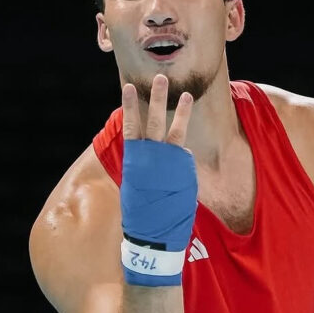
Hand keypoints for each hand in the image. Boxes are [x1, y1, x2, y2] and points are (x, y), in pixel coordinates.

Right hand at [119, 74, 197, 286]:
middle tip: (160, 77)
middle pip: (152, 121)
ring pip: (172, 130)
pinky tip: (183, 160)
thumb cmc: (144, 212)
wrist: (152, 234)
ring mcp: (165, 162)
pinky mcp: (180, 170)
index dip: (130, 106)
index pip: (132, 126)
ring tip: (185, 92)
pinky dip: (184, 154)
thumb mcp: (140, 184)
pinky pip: (184, 156)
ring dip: (178, 110)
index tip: (129, 87)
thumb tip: (168, 151)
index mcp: (134, 159)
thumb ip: (150, 164)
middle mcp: (148, 157)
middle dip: (156, 98)